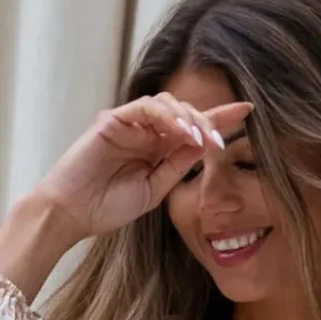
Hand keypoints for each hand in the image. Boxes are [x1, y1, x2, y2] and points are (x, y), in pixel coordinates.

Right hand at [35, 92, 256, 239]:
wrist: (72, 215)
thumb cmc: (107, 206)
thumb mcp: (155, 190)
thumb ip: (178, 165)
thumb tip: (206, 144)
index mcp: (156, 147)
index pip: (192, 127)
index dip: (220, 118)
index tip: (249, 112)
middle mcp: (144, 130)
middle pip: (185, 111)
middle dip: (209, 121)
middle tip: (224, 139)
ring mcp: (128, 122)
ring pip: (168, 104)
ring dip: (190, 118)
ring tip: (204, 138)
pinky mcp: (113, 119)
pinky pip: (146, 107)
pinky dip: (167, 116)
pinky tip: (182, 131)